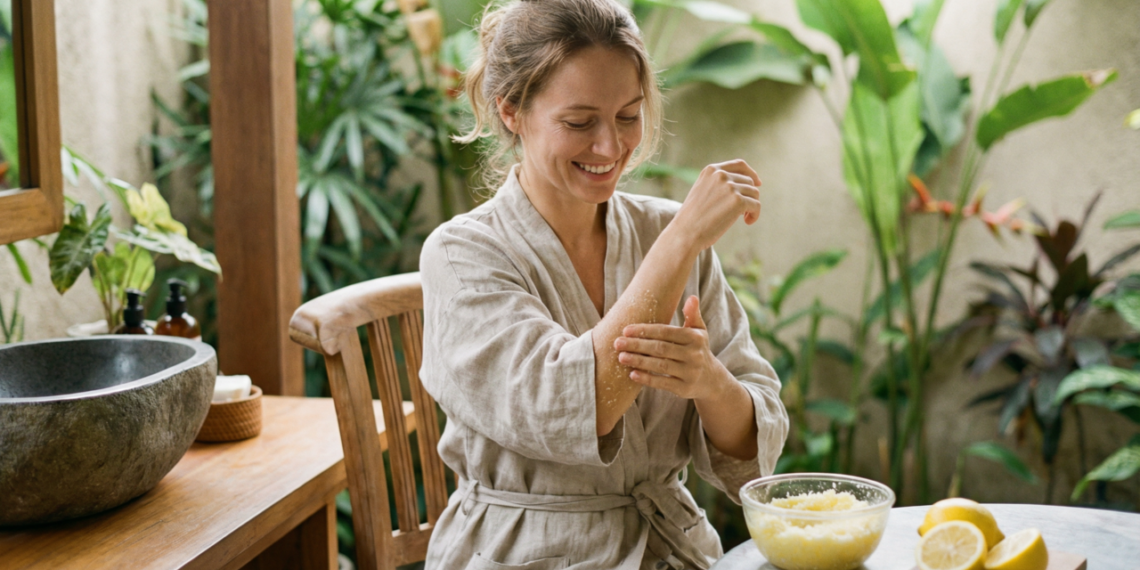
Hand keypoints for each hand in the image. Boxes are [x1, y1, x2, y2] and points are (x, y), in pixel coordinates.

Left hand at [613, 295, 732, 402]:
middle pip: (660, 348)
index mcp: (695, 338)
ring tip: (621, 357)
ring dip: (638, 361)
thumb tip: (692, 297)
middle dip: (637, 345)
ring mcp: (690, 372)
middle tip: (617, 343)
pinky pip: (663, 383)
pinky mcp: (684, 389)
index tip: (626, 330)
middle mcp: (694, 355)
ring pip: (660, 365)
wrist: (711, 379)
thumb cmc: (697, 349)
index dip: (645, 330)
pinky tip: (632, 374)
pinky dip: (647, 378)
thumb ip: (693, 315)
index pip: (666, 332)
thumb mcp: (699, 332)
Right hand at [671, 159, 761, 251]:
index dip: (751, 173)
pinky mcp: (738, 201)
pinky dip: (755, 214)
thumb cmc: (693, 218)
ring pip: (754, 193)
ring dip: (752, 206)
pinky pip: (756, 205)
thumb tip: (747, 185)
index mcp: (711, 170)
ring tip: (743, 218)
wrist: (685, 233)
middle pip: (749, 182)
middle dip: (749, 196)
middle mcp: (721, 175)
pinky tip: (748, 222)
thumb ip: (719, 184)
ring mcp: (730, 187)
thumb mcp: (702, 192)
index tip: (758, 183)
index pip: (739, 165)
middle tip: (742, 212)